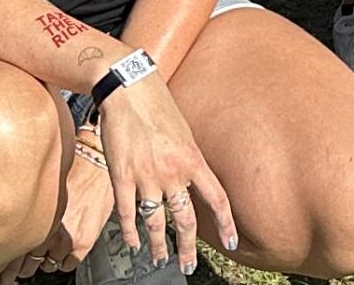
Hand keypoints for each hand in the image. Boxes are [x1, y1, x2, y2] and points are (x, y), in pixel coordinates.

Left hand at [7, 138, 110, 284]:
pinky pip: (68, 264)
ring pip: (48, 264)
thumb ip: (26, 208)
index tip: (1, 273)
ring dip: (44, 263)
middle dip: (21, 269)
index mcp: (33, 218)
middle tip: (15, 273)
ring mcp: (65, 240)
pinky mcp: (83, 244)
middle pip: (27, 262)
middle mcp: (47, 231)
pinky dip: (63, 264)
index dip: (5, 266)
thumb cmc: (69, 168)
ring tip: (40, 262)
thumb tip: (12, 221)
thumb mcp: (40, 188)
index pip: (12, 253)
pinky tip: (59, 259)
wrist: (97, 163)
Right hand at [97, 73, 235, 272]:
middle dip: (187, 248)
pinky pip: (127, 213)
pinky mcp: (121, 176)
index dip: (225, 224)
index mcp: (193, 159)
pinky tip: (133, 243)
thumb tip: (195, 182)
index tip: (231, 244)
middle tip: (187, 265)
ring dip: (158, 245)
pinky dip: (130, 232)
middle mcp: (172, 172)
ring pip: (155, 222)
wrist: (128, 88)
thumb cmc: (158, 106)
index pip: (216, 199)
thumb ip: (190, 160)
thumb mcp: (184, 132)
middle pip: (184, 220)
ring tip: (159, 258)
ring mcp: (146, 176)